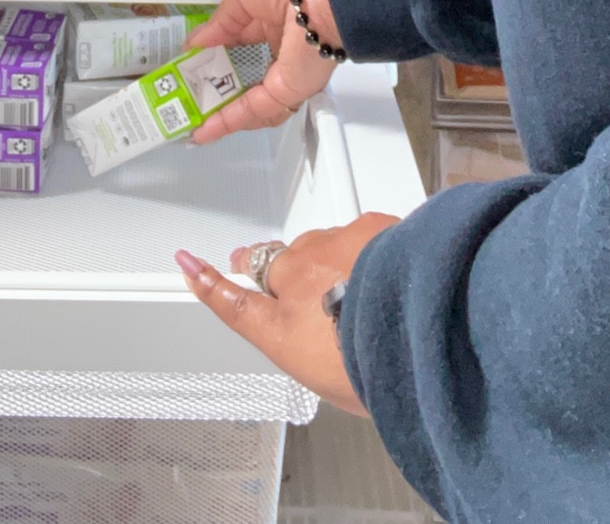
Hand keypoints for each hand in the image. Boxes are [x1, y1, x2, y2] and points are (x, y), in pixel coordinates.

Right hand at [175, 216, 395, 414]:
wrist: (420, 328)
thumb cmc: (376, 368)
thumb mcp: (329, 385)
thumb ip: (312, 354)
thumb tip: (318, 347)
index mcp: (281, 324)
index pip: (233, 301)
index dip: (208, 281)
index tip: (189, 263)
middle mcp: (296, 279)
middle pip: (282, 267)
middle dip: (295, 279)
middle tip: (320, 301)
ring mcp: (331, 246)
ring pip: (323, 247)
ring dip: (337, 264)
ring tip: (369, 296)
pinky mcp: (366, 225)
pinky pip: (361, 235)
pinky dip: (370, 251)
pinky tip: (391, 275)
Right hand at [187, 0, 345, 144]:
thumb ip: (220, 22)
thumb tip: (196, 43)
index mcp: (275, 20)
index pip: (241, 45)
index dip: (215, 56)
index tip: (190, 66)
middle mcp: (283, 49)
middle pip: (246, 78)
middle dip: (216, 90)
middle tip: (187, 99)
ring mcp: (287, 73)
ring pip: (251, 102)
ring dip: (220, 112)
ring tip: (191, 119)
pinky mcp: (290, 90)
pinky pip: (257, 109)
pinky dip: (230, 120)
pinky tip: (207, 127)